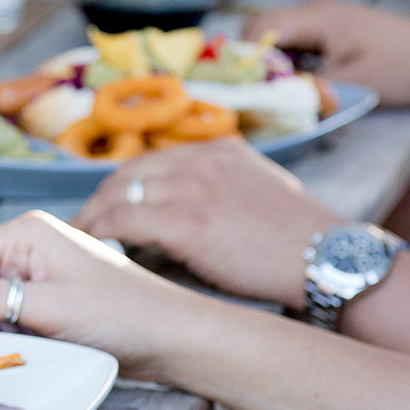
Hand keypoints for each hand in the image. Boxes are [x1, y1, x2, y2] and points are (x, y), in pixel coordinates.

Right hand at [0, 210, 206, 380]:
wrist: (173, 337)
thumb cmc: (121, 315)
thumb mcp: (47, 307)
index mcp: (25, 232)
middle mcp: (26, 244)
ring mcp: (36, 270)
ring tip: (9, 348)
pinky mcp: (45, 296)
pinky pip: (5, 311)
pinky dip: (4, 331)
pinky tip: (23, 347)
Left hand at [73, 138, 341, 309]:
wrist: (329, 259)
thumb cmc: (299, 241)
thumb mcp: (261, 190)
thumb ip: (222, 186)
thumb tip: (188, 205)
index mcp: (219, 150)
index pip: (151, 161)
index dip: (122, 185)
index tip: (107, 206)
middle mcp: (200, 159)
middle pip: (127, 174)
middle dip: (101, 200)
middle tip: (84, 225)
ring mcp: (190, 186)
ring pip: (118, 195)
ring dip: (93, 218)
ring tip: (81, 241)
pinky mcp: (184, 219)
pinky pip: (122, 221)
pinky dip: (100, 233)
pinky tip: (93, 249)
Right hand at [245, 0, 409, 106]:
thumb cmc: (403, 70)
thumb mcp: (353, 87)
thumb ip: (306, 90)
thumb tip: (266, 99)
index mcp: (318, 17)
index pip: (258, 29)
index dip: (243, 57)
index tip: (244, 87)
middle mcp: (316, 8)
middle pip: (261, 28)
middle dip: (254, 59)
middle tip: (262, 91)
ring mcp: (324, 15)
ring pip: (276, 33)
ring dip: (272, 60)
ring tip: (284, 87)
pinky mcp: (332, 26)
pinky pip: (295, 37)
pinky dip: (290, 58)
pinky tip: (303, 78)